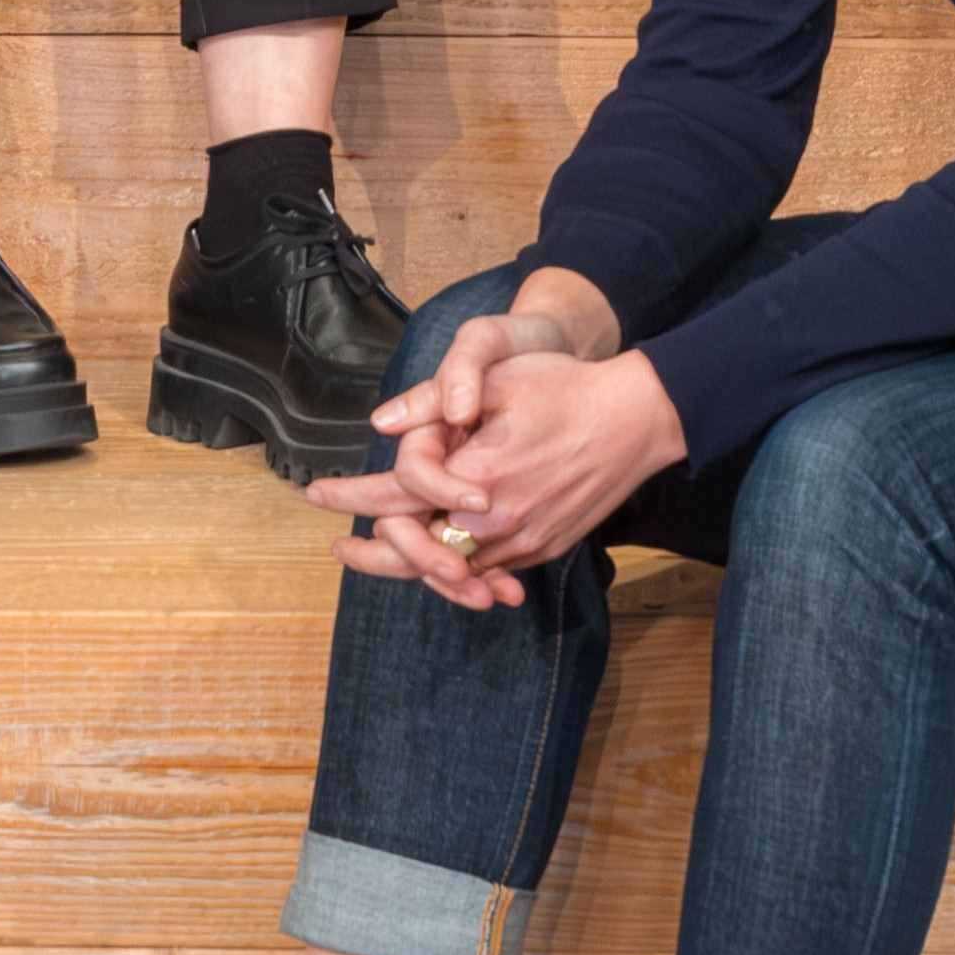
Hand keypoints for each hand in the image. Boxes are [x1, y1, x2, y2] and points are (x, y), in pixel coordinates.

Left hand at [312, 270, 672, 607]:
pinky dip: (460, 575)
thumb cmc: (566, 390)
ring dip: (411, 568)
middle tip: (339, 549)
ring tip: (377, 559)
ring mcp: (523, 543)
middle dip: (371, 555)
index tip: (317, 494)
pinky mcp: (543, 550)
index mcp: (475, 477)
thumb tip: (381, 426)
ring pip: (451, 573)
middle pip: (415, 554)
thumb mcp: (498, 379)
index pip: (396, 498)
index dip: (350, 497)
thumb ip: (436, 402)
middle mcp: (496, 521)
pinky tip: (439, 568)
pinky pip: (489, 575)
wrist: (638, 419)